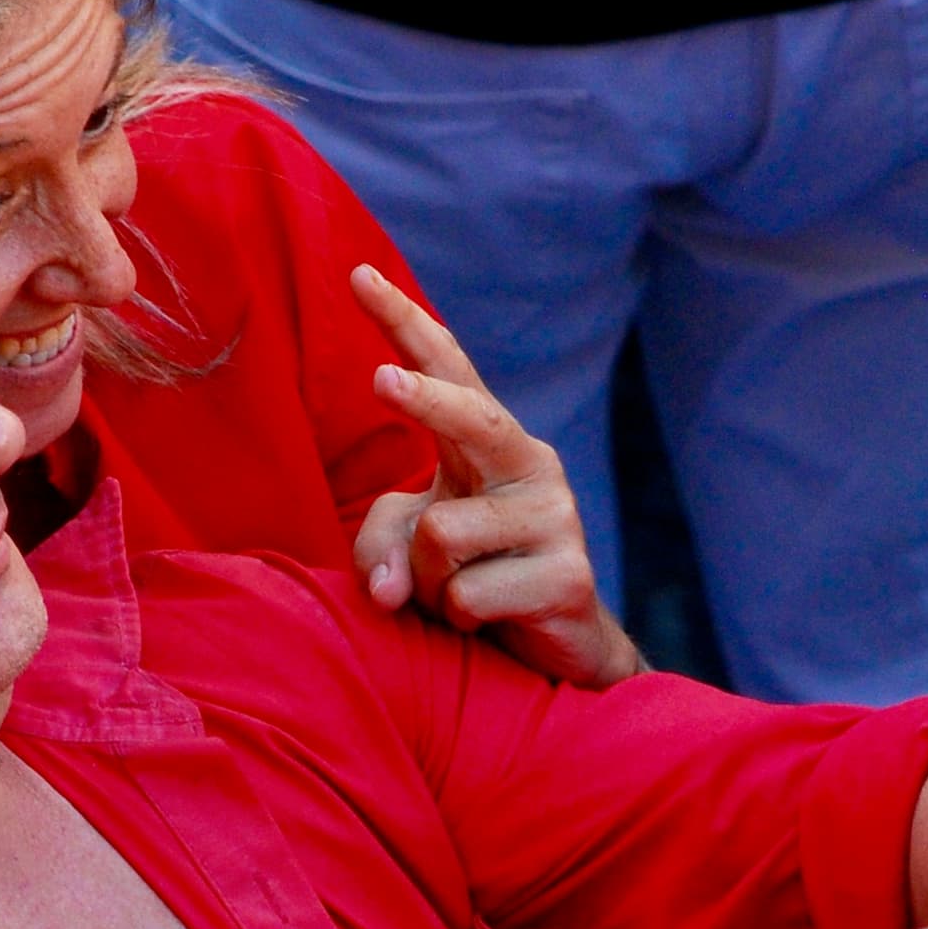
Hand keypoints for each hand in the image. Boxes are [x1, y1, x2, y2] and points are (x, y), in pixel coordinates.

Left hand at [348, 267, 645, 687]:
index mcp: (489, 444)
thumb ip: (380, 549)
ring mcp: (557, 517)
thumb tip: (387, 592)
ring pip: (441, 537)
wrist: (558, 653)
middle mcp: (529, 464)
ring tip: (459, 598)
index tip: (358, 274)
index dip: (404, 322)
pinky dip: (459, 619)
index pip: (449, 368)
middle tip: (380, 381)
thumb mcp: (408, 555)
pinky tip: (492, 623)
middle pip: (468, 416)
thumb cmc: (472, 583)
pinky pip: (469, 596)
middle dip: (424, 398)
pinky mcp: (569, 575)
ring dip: (427, 582)